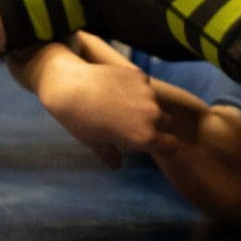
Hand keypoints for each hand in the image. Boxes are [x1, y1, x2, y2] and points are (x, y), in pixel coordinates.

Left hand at [31, 37, 181, 167]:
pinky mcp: (140, 75)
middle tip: (133, 124)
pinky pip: (144, 84)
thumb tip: (116, 165)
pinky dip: (135, 87)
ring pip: (155, 102)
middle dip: (157, 125)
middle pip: (167, 123)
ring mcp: (147, 93)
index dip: (164, 146)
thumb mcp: (95, 143)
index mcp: (145, 138)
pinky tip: (114, 88)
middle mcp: (152, 115)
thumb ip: (110, 156)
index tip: (153, 144)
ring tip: (118, 104)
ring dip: (145, 105)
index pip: (172, 146)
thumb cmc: (80, 120)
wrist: (69, 87)